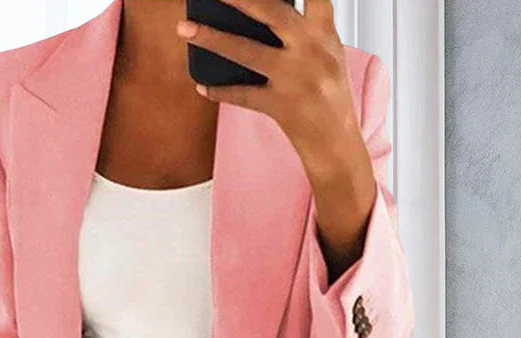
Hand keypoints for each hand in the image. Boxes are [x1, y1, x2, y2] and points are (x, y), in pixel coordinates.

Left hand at [176, 0, 362, 174]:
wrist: (335, 142)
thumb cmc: (329, 95)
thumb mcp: (328, 54)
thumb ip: (305, 30)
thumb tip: (260, 9)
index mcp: (325, 35)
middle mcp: (311, 52)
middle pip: (271, 12)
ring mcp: (294, 80)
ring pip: (246, 52)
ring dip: (211, 39)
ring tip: (185, 28)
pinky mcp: (279, 106)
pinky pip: (242, 96)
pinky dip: (220, 91)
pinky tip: (202, 86)